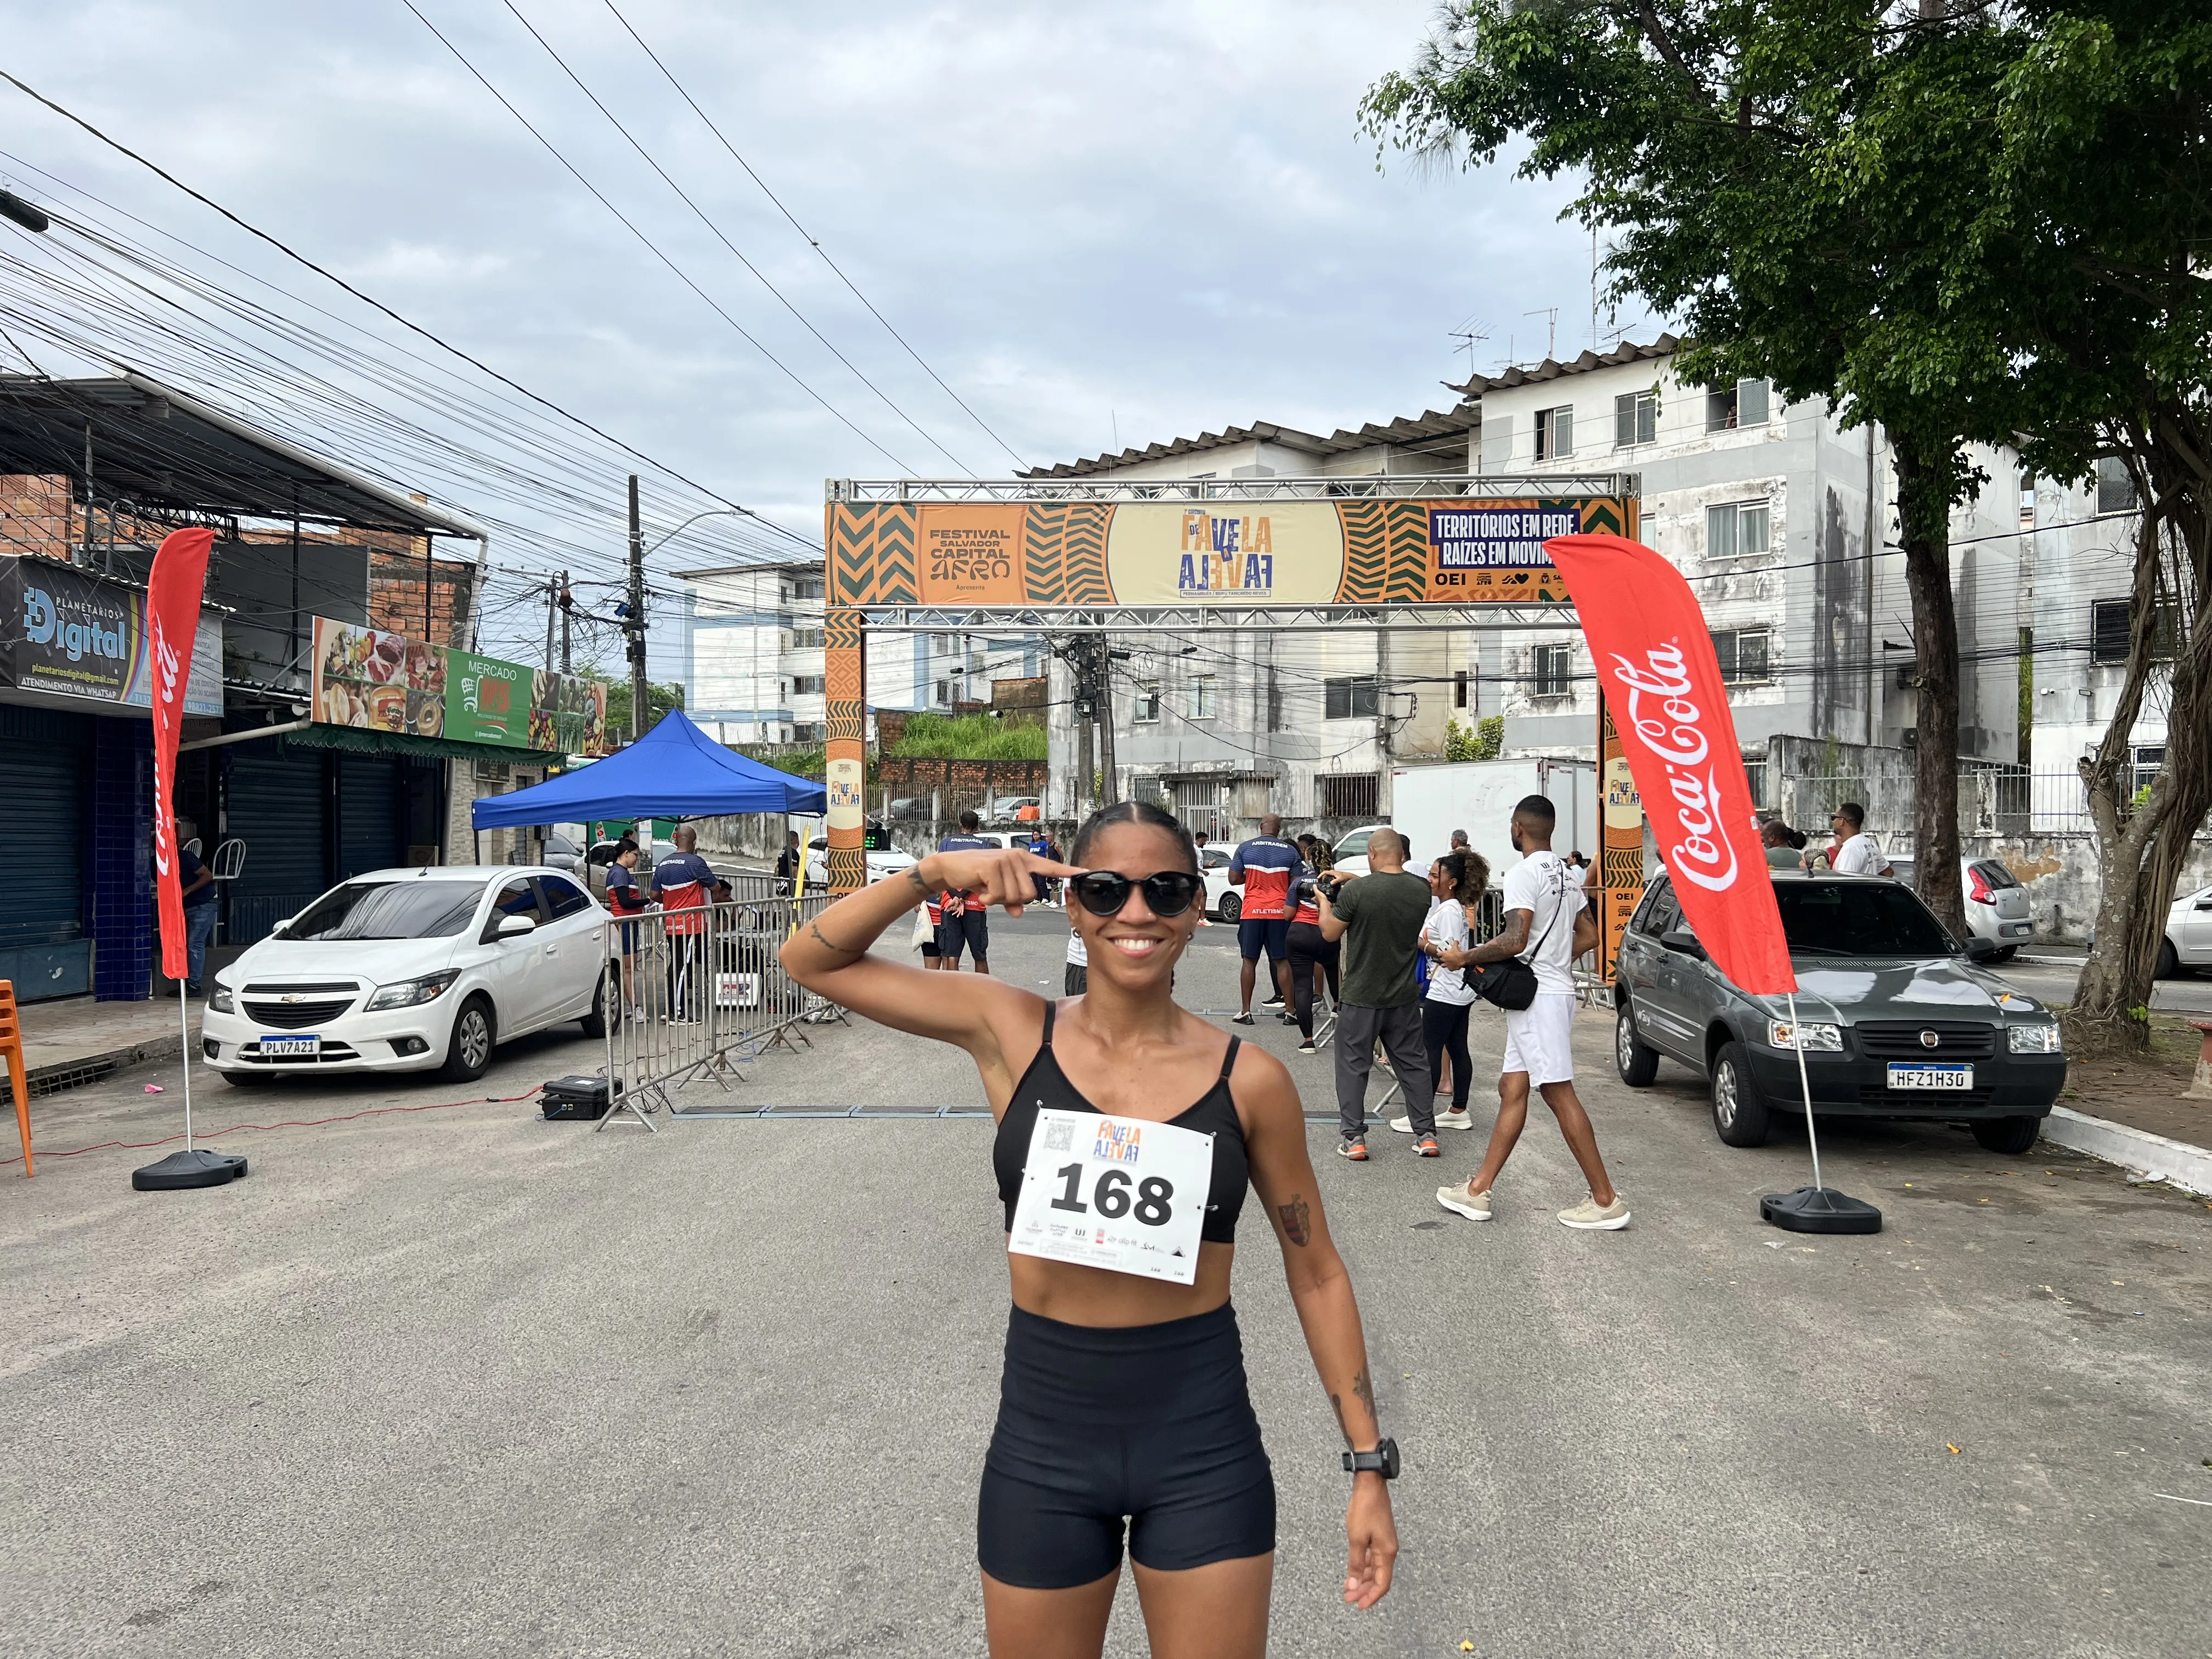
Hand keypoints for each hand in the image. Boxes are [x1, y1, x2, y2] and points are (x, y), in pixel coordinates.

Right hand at [916, 849, 1083, 917]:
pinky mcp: (994, 866)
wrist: (951, 867)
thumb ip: (1011, 901)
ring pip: (1014, 897)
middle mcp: (1019, 857)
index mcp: (1024, 861)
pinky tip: (981, 887)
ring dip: (998, 899)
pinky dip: (988, 898)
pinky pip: (999, 895)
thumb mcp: (998, 891)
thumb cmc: (978, 878)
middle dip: (1012, 900)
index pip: (1051, 867)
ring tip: (987, 886)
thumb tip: (1019, 912)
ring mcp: (1007, 860)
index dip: (1069, 871)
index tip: (1086, 873)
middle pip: (1030, 895)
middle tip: (996, 891)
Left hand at [1344, 1474, 1396, 1609]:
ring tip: (1347, 1588)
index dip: (1371, 1597)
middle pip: (1378, 1578)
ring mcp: (1383, 1543)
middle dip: (1363, 1590)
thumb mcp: (1357, 1538)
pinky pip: (1371, 1558)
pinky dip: (1362, 1567)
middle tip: (1348, 1598)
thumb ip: (1355, 1564)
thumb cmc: (1365, 1509)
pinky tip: (1352, 1572)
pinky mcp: (1378, 1536)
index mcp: (1387, 1553)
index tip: (1358, 1606)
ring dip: (1361, 1579)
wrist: (1370, 1484)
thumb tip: (1353, 1585)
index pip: (1382, 1583)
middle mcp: (1388, 1550)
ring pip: (1374, 1569)